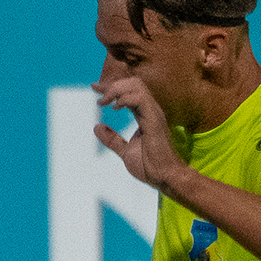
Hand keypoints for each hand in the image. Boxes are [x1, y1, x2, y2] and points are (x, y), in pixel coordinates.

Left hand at [93, 76, 185, 191]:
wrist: (165, 177)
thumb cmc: (151, 166)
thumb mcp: (125, 151)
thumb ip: (112, 139)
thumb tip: (97, 127)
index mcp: (144, 114)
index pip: (128, 91)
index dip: (110, 87)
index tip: (95, 87)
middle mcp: (150, 110)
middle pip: (133, 83)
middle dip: (112, 84)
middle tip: (98, 94)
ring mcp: (153, 113)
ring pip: (136, 86)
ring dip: (116, 89)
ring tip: (104, 101)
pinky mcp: (154, 120)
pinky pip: (140, 99)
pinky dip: (125, 98)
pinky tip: (115, 107)